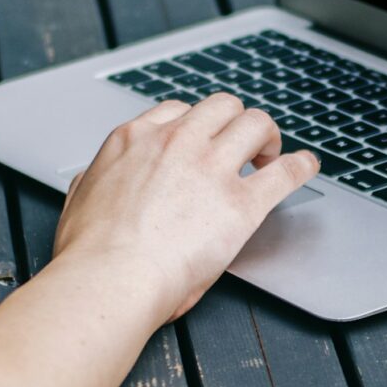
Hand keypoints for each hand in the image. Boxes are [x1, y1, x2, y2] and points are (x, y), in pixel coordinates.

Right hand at [53, 94, 319, 323]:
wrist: (108, 279)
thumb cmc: (88, 251)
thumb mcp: (79, 195)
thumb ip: (95, 177)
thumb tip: (95, 176)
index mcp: (136, 138)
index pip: (179, 111)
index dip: (197, 125)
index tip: (204, 139)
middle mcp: (177, 142)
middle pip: (222, 106)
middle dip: (235, 121)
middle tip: (241, 144)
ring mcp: (211, 169)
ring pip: (255, 124)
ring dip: (267, 136)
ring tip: (271, 154)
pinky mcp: (241, 204)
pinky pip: (285, 173)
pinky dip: (302, 165)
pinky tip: (307, 166)